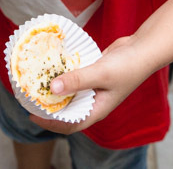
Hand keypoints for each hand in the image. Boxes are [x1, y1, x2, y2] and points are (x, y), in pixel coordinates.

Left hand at [27, 35, 152, 134]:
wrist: (144, 49)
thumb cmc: (127, 66)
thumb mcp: (100, 73)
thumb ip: (77, 80)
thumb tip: (52, 88)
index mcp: (97, 110)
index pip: (70, 124)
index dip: (50, 123)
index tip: (31, 114)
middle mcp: (93, 101)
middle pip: (67, 109)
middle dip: (48, 106)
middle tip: (29, 97)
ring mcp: (94, 88)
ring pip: (70, 92)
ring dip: (54, 89)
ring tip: (35, 82)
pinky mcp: (93, 73)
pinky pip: (74, 77)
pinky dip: (63, 74)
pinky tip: (51, 66)